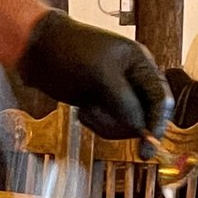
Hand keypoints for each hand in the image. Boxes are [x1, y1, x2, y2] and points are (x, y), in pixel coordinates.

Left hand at [16, 9, 172, 157]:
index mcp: (140, 64)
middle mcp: (134, 81)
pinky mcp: (102, 105)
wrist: (37, 50)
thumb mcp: (101, 76)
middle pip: (145, 117)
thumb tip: (141, 128)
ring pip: (126, 125)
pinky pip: (109, 126)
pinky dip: (96, 123)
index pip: (160, 99)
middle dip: (122, 123)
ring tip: (87, 109)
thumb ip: (125, 102)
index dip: (157, 124)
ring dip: (105, 124)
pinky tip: (82, 110)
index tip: (148, 147)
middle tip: (97, 114)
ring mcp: (117, 95)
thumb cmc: (69, 52)